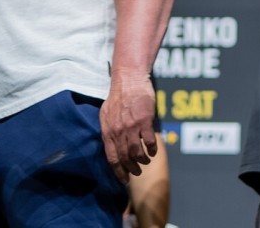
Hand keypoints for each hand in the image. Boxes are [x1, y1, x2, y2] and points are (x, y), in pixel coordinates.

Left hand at [100, 69, 156, 183]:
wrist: (129, 79)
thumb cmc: (118, 95)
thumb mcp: (106, 113)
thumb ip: (109, 130)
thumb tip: (111, 145)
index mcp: (107, 131)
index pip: (111, 158)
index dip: (118, 172)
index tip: (124, 180)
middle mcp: (118, 131)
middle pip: (125, 158)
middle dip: (132, 169)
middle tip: (137, 172)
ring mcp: (131, 127)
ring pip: (137, 153)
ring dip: (143, 160)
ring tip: (146, 160)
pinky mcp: (144, 121)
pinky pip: (149, 142)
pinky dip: (152, 149)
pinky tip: (153, 149)